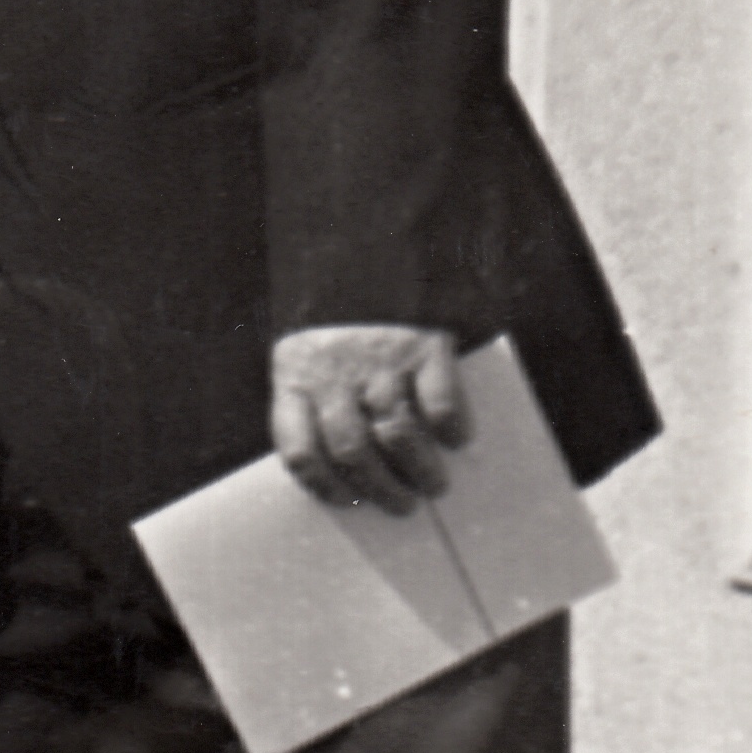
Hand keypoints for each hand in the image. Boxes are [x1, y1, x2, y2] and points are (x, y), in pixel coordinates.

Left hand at [271, 326, 468, 512]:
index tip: (348, 501)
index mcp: (295, 379)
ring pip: (396, 432)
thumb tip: (349, 468)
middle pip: (352, 450)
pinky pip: (440, 400)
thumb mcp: (304, 354)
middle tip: (403, 505)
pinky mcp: (423, 344)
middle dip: (380, 488)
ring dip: (419, 469)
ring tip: (433, 485)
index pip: (300, 451)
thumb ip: (313, 400)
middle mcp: (334, 374)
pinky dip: (452, 427)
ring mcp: (379, 360)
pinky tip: (457, 440)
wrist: (370, 247)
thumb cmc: (337, 319)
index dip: (323, 485)